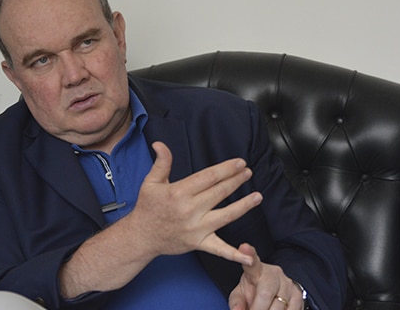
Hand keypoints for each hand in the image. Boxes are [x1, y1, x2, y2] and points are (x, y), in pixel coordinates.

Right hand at [130, 141, 262, 265]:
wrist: (141, 236)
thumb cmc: (148, 208)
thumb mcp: (151, 182)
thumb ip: (161, 162)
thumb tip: (160, 144)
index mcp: (179, 192)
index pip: (209, 177)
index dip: (226, 169)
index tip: (239, 163)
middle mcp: (190, 210)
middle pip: (219, 192)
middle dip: (236, 180)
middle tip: (247, 172)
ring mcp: (196, 228)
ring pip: (225, 216)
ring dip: (244, 206)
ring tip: (257, 196)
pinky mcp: (199, 243)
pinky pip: (219, 249)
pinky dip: (234, 254)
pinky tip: (248, 256)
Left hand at [228, 244, 302, 309]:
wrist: (274, 291)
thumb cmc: (253, 291)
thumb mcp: (241, 295)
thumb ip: (237, 302)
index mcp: (255, 270)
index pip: (252, 262)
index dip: (249, 254)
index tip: (244, 247)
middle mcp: (273, 274)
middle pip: (266, 293)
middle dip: (258, 309)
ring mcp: (287, 283)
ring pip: (279, 306)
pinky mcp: (298, 295)